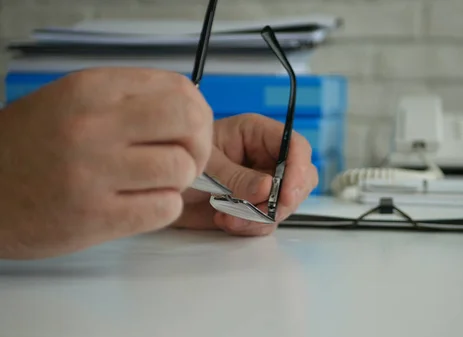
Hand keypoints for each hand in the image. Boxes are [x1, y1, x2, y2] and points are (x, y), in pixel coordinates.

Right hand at [0, 67, 212, 258]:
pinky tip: (141, 204)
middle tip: (185, 157)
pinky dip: (164, 207)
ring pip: (181, 169)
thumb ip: (129, 99)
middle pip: (189, 122)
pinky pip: (164, 208)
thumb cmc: (31, 146)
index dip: (197, 112)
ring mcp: (93, 172)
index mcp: (91, 90)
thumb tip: (190, 108)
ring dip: (179, 180)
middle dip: (199, 143)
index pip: (179, 90)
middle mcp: (93, 125)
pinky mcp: (93, 217)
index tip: (190, 129)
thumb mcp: (73, 101)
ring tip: (155, 183)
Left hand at [173, 113, 317, 235]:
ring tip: (230, 217)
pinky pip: (267, 221)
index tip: (287, 193)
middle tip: (264, 212)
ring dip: (262, 217)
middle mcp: (264, 158)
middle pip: (300, 178)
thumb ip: (237, 176)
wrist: (155, 184)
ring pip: (286, 204)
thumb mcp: (207, 163)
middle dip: (285, 199)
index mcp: (257, 134)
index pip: (295, 146)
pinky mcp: (253, 206)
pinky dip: (250, 227)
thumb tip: (267, 188)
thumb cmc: (176, 157)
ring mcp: (261, 184)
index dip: (298, 169)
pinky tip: (225, 221)